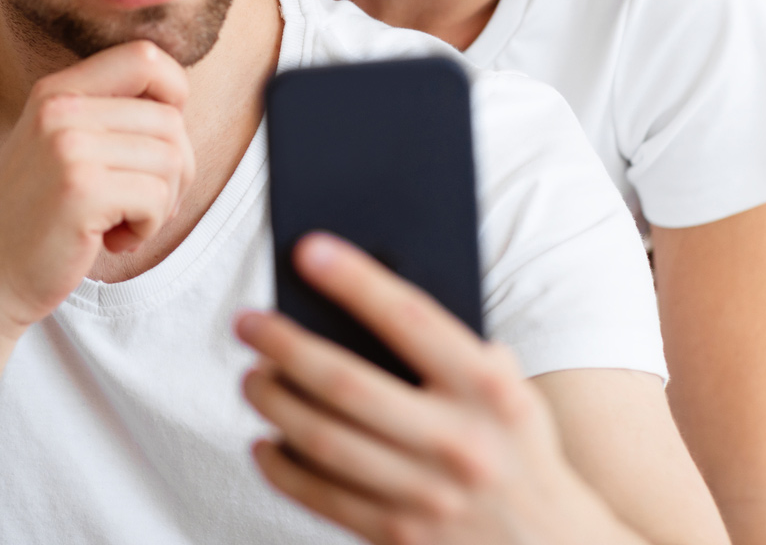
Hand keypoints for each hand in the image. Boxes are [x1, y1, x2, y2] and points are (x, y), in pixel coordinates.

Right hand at [0, 40, 194, 332]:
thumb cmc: (38, 218)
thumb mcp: (60, 148)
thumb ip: (107, 116)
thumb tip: (180, 102)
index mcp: (57, 91)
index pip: (146, 57)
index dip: (175, 97)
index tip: (157, 144)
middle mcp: (60, 109)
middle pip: (170, 120)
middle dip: (175, 171)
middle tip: (140, 205)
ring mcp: (68, 147)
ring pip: (172, 159)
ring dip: (161, 203)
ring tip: (123, 222)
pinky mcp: (81, 190)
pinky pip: (157, 198)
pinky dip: (147, 229)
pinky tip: (112, 240)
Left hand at [236, 234, 641, 544]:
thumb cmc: (516, 447)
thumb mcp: (509, 390)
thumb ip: (454, 350)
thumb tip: (369, 298)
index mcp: (489, 389)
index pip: (412, 319)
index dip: (357, 281)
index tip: (308, 250)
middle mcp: (458, 441)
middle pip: (346, 384)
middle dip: (285, 346)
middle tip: (249, 323)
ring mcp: (427, 496)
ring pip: (323, 441)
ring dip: (274, 403)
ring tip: (252, 377)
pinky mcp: (400, 538)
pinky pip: (321, 497)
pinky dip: (282, 466)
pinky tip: (266, 441)